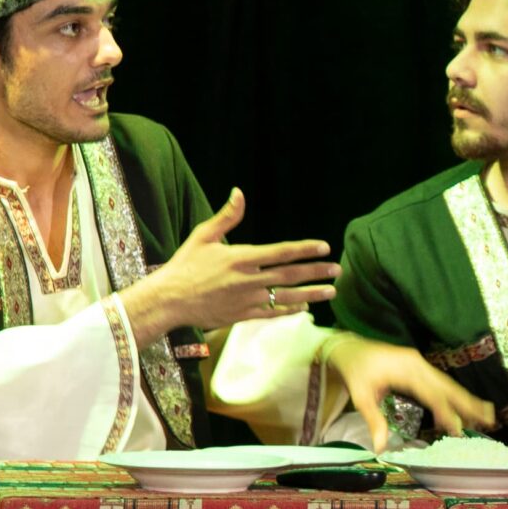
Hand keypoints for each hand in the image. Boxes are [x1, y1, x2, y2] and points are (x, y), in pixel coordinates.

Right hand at [119, 187, 338, 340]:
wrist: (170, 300)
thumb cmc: (185, 265)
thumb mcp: (204, 236)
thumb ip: (227, 216)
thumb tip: (239, 192)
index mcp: (241, 258)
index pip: (281, 253)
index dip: (305, 249)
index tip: (324, 247)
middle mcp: (248, 280)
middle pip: (290, 276)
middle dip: (317, 272)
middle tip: (338, 270)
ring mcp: (247, 300)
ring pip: (287, 297)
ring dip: (312, 293)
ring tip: (332, 291)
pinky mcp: (242, 316)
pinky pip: (273, 313)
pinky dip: (290, 309)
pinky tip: (305, 306)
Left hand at [321, 333, 496, 452]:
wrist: (349, 348)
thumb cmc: (355, 371)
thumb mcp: (360, 396)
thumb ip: (374, 421)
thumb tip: (381, 448)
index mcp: (406, 369)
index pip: (431, 393)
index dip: (446, 411)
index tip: (458, 428)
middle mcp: (418, 364)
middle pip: (447, 386)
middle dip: (468, 403)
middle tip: (488, 419)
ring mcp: (420, 363)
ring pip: (447, 383)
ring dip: (466, 399)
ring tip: (486, 414)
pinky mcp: (419, 366)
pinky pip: (440, 382)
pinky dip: (454, 394)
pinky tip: (465, 405)